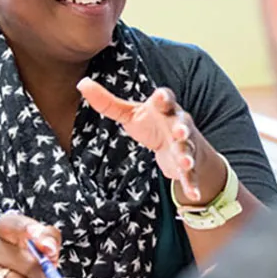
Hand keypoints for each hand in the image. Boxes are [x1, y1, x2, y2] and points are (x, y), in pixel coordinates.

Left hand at [77, 79, 226, 204]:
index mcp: (164, 109)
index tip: (159, 97)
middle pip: (182, 124)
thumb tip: (82, 83)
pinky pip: (190, 175)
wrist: (179, 143)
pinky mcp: (186, 165)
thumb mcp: (130, 113)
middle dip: (181, 129)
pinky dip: (192, 184)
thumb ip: (107, 101)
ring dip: (187, 156)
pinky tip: (194, 194)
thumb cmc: (151, 123)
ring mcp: (185, 145)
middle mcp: (178, 125)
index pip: (165, 99)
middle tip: (179, 132)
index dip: (163, 97)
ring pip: (187, 150)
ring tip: (185, 163)